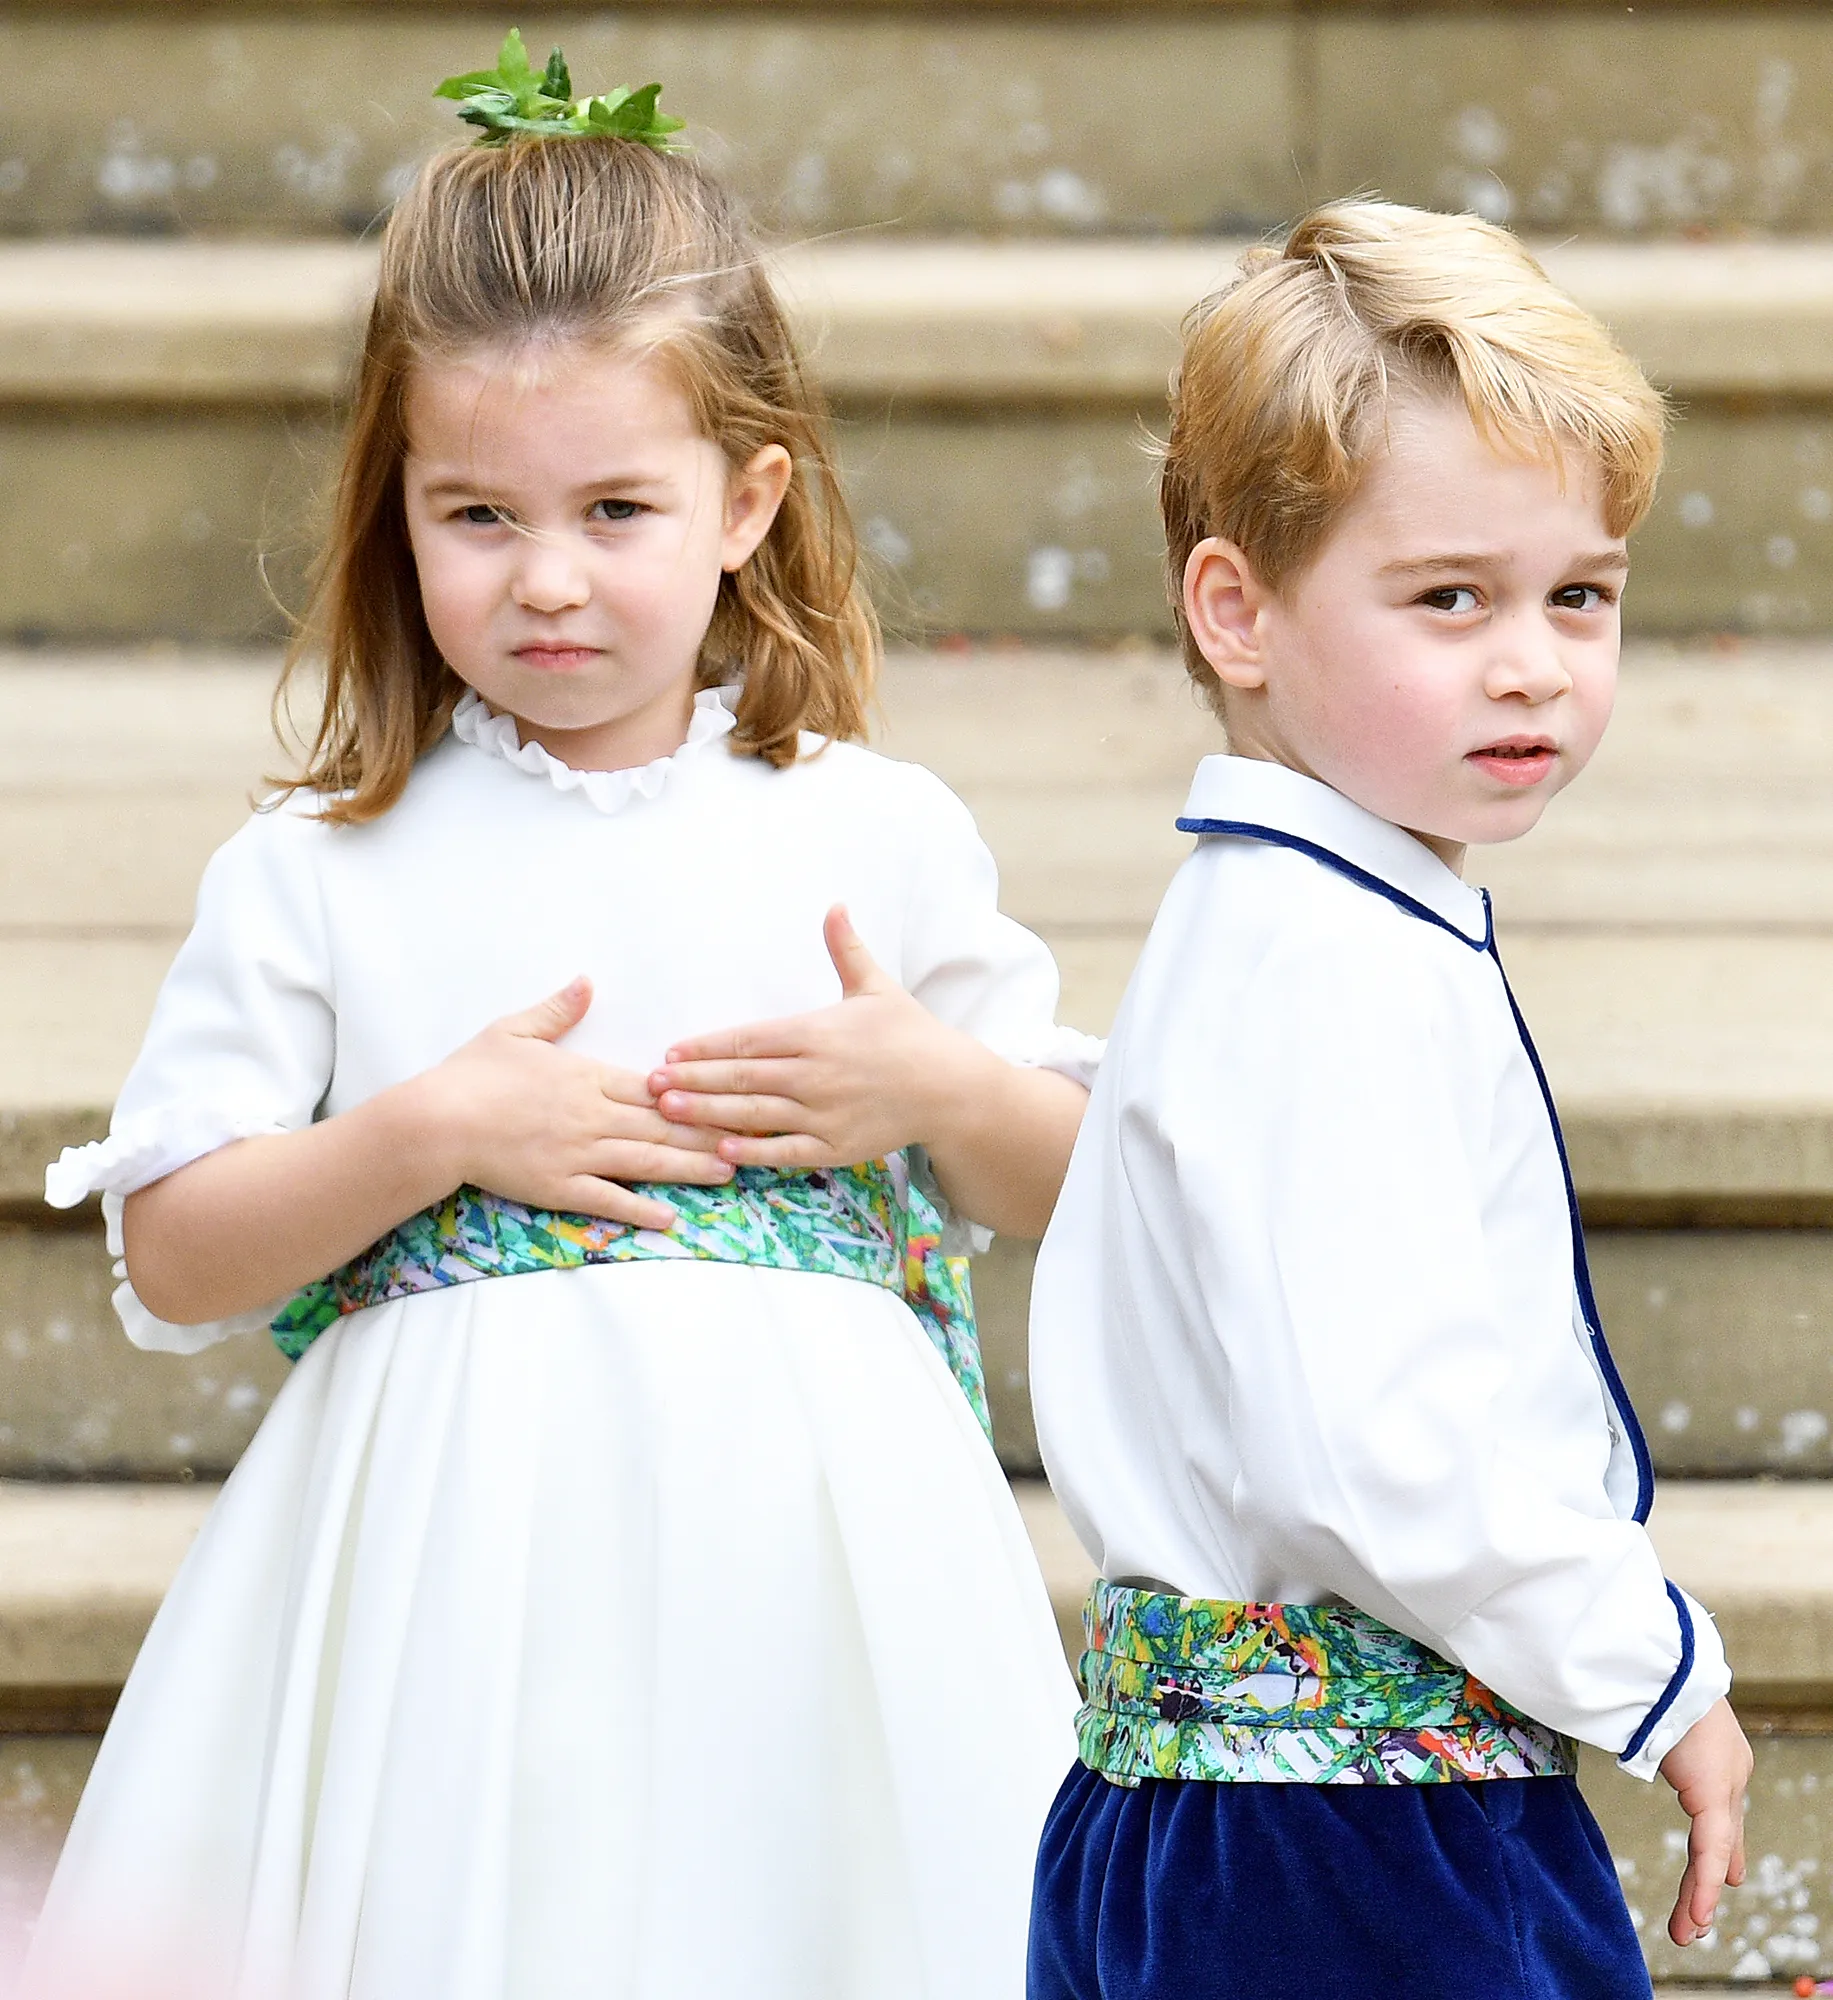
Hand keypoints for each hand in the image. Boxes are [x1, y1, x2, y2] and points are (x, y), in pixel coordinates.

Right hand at [416, 977, 732, 1227]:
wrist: (435, 1122)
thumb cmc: (471, 1074)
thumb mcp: (514, 1029)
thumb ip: (558, 1010)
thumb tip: (587, 981)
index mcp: (587, 1077)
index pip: (653, 1088)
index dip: (695, 1094)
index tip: (730, 1094)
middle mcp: (592, 1116)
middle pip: (663, 1125)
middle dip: (710, 1131)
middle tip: (753, 1136)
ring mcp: (579, 1154)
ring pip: (647, 1162)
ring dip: (690, 1167)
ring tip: (729, 1171)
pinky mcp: (560, 1187)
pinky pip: (609, 1200)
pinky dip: (641, 1209)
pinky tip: (671, 1217)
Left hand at [649, 906, 995, 1168]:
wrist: (950, 1087)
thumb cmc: (909, 1033)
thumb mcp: (876, 986)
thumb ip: (846, 949)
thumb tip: (835, 904)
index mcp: (817, 1032)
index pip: (749, 1040)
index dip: (707, 1047)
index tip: (672, 1051)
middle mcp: (815, 1073)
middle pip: (741, 1077)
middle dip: (692, 1080)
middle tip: (650, 1084)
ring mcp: (824, 1113)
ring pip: (754, 1113)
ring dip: (707, 1113)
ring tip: (668, 1112)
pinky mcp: (835, 1146)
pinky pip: (784, 1150)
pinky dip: (751, 1151)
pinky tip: (719, 1151)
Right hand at [1658, 1697, 1751, 1946]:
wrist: (1664, 1664)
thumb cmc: (1648, 1675)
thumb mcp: (1654, 1721)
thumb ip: (1654, 1748)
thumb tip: (1639, 1747)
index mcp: (1716, 1752)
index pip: (1721, 1812)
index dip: (1722, 1848)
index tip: (1728, 1878)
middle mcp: (1730, 1772)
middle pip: (1721, 1839)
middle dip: (1708, 1880)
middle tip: (1698, 1919)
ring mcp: (1726, 1785)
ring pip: (1714, 1853)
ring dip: (1699, 1895)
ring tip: (1688, 1932)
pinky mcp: (1714, 1795)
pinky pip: (1709, 1850)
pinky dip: (1702, 1885)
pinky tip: (1698, 1914)